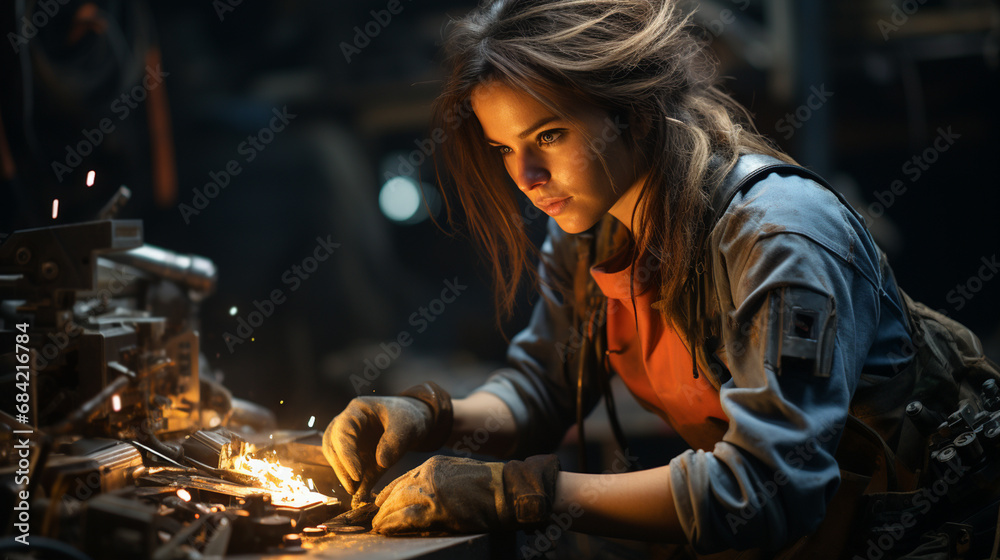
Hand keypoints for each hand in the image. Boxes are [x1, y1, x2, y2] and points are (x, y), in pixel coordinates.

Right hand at [322, 395, 434, 499]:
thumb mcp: (407, 424)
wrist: (410, 423)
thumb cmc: (406, 417)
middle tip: (352, 487)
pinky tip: (360, 496)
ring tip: (354, 492)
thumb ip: (395, 440)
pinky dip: (354, 483)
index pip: (342, 432)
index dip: (346, 454)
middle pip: (332, 446)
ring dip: (343, 476)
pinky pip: (350, 470)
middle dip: (340, 468)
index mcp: (356, 411)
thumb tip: (381, 462)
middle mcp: (346, 425)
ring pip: (336, 459)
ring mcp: (348, 441)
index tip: (357, 474)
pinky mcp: (355, 457)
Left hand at [373, 454, 559, 534]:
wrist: (507, 491)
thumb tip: (418, 497)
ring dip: (383, 519)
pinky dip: (392, 525)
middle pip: (394, 493)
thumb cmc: (487, 487)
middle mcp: (427, 475)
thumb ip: (435, 482)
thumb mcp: (455, 474)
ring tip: (377, 529)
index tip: (377, 508)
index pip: (399, 481)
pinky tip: (385, 531)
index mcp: (432, 466)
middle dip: (381, 510)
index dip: (385, 497)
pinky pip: (406, 518)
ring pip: (395, 505)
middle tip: (372, 522)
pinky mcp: (437, 508)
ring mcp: (431, 491)